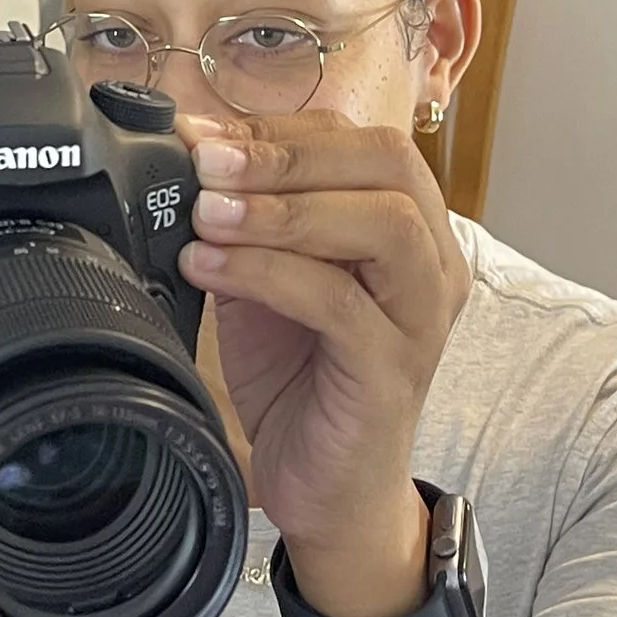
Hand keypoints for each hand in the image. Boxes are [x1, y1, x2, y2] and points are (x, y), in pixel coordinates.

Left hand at [176, 111, 471, 616]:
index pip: (359, 140)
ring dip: (281, 210)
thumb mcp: (260, 279)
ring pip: (381, 224)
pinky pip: (341, 303)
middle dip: (285, 152)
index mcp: (406, 224)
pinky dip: (269, 273)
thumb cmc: (298, 376)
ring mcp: (421, 317)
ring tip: (205, 214)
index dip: (279, 127)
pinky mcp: (394, 371)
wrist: (325, 489)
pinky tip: (209, 267)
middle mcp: (431, 261)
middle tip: (204, 163)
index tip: (201, 133)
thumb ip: (239, 220)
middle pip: (385, 164)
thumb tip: (185, 153)